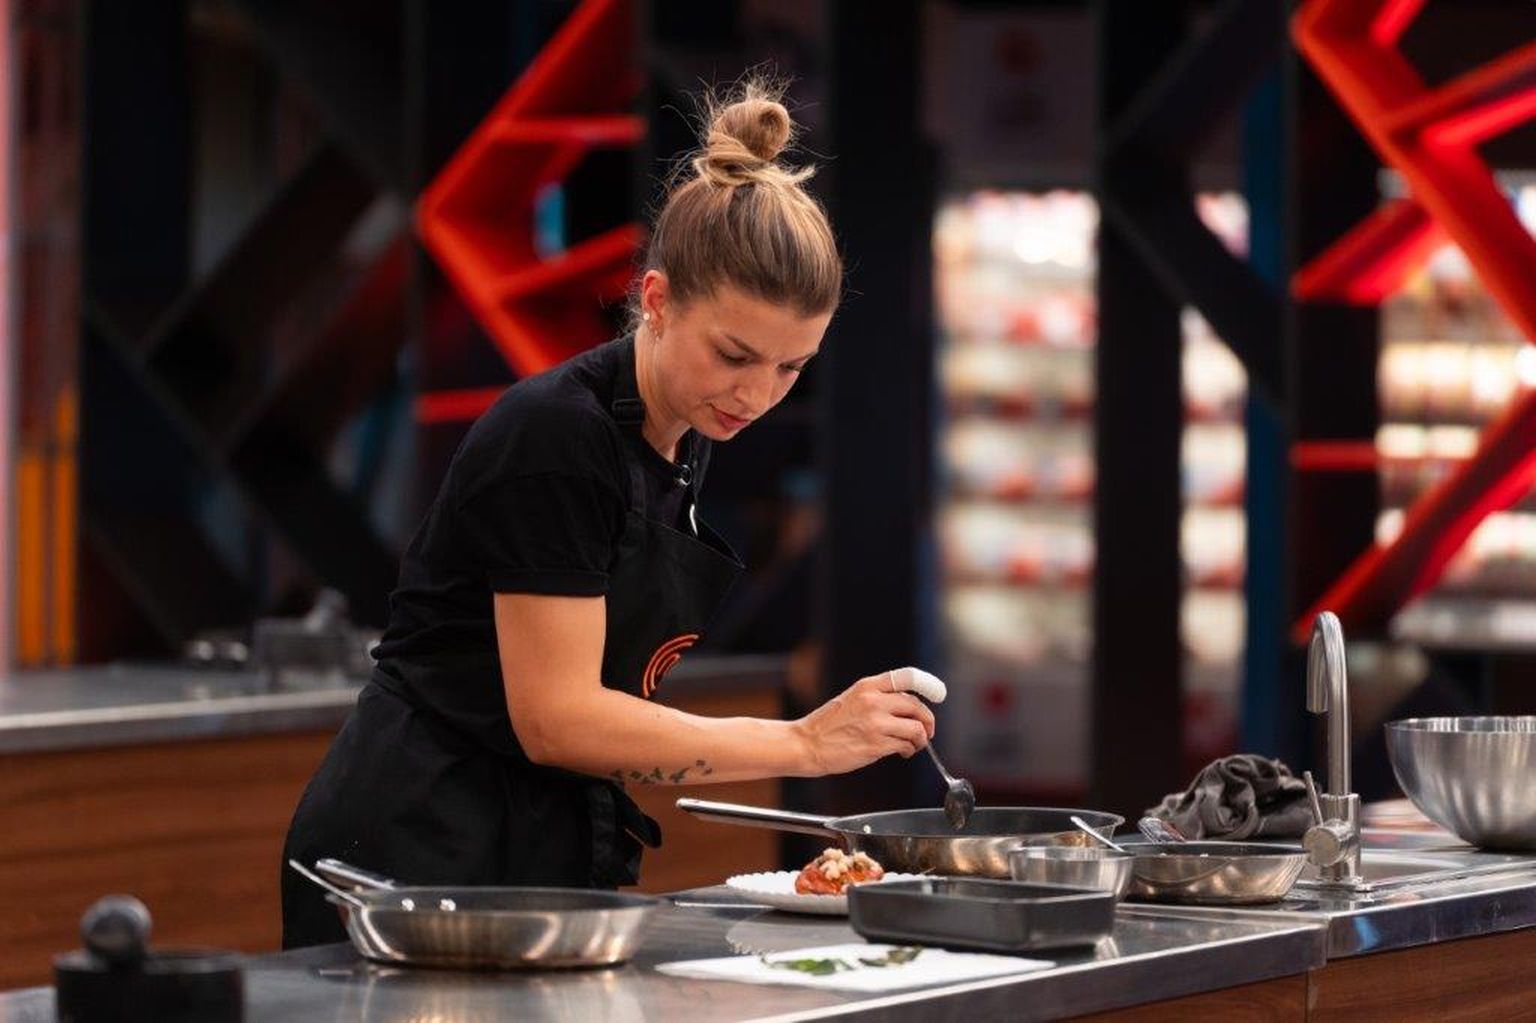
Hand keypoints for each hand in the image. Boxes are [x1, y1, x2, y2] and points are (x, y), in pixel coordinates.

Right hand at [792, 672, 937, 775]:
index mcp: (867, 686)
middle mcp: (873, 701)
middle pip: (917, 706)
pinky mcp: (875, 744)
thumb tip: (907, 709)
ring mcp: (875, 723)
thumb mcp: (851, 699)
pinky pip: (906, 745)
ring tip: (912, 745)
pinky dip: (908, 750)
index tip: (938, 695)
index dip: (929, 685)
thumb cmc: (828, 725)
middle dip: (927, 721)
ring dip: (920, 739)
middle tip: (926, 731)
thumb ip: (877, 698)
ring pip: (916, 728)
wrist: (807, 744)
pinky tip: (902, 752)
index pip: (908, 677)